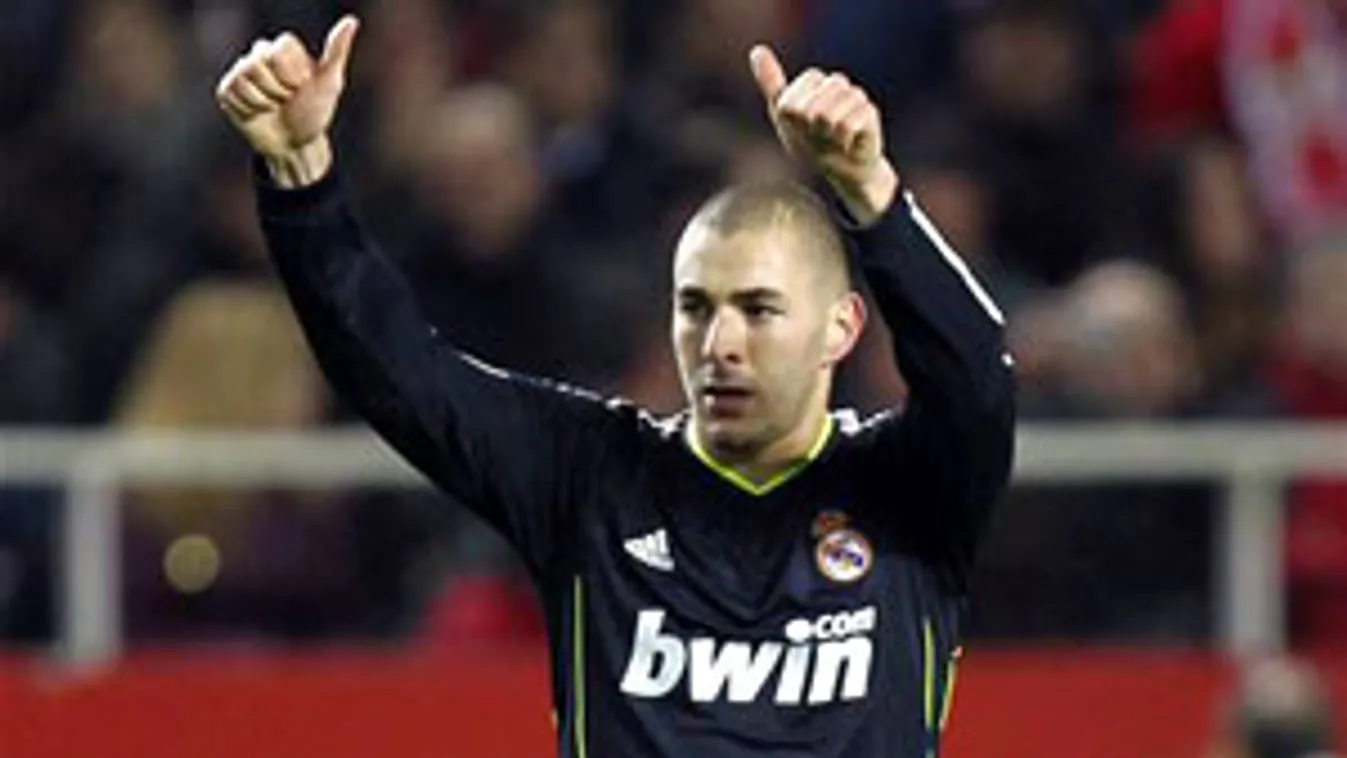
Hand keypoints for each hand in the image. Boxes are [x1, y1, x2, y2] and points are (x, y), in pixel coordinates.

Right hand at [215, 15, 359, 186]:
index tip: (301, 87)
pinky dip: (247, 108)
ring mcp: (241, 71)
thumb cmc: (314, 112)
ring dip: (263, 101)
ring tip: (273, 106)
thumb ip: (336, 52)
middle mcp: (260, 55)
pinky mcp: (227, 90)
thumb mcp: (330, 83)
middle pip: (256, 62)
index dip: (290, 75)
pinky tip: (257, 112)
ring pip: (241, 77)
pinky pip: (229, 91)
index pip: (277, 50)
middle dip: (277, 89)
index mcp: (284, 48)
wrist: (295, 144)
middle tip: (287, 99)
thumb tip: (351, 21)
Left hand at [749, 45, 897, 225]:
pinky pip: (845, 126)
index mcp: (814, 81)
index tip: (800, 125)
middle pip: (810, 105)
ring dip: (824, 136)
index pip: (795, 94)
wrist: (841, 170)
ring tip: (832, 139)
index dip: (794, 113)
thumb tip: (757, 50)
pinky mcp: (869, 113)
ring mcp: (855, 96)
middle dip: (809, 128)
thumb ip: (771, 83)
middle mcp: (837, 84)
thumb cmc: (811, 143)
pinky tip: (846, 144)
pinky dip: (840, 142)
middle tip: (817, 135)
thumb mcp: (784, 115)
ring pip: (827, 115)